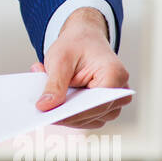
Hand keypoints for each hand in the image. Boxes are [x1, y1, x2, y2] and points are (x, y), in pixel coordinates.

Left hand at [32, 7, 132, 129]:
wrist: (83, 40)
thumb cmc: (76, 45)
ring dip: (66, 113)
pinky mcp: (103, 109)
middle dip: (66, 112)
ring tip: (46, 97)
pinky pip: (86, 119)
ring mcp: (114, 103)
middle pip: (94, 114)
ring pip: (89, 120)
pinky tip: (55, 101)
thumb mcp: (60, 59)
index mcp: (115, 75)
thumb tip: (45, 107)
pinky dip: (69, 113)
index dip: (74, 112)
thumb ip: (54, 84)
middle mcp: (120, 92)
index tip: (51, 115)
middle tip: (41, 107)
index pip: (98, 103)